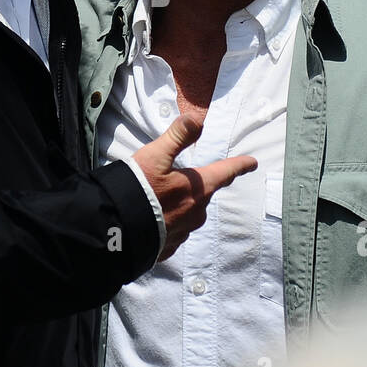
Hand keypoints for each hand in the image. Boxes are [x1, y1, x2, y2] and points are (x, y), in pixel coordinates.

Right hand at [132, 116, 257, 260]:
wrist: (115, 229)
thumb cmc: (136, 189)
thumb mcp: (155, 156)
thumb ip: (177, 137)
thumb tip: (197, 119)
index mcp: (198, 188)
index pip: (225, 173)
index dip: (239, 166)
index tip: (252, 163)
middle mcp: (197, 212)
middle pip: (204, 193)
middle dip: (195, 185)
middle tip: (176, 179)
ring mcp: (184, 232)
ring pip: (189, 213)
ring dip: (180, 205)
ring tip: (159, 201)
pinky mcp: (169, 246)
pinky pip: (175, 231)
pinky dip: (167, 223)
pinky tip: (153, 220)